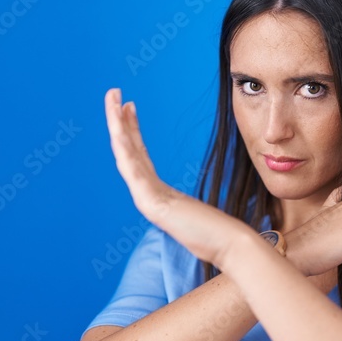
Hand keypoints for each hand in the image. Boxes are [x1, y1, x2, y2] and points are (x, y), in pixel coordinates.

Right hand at [103, 88, 248, 266]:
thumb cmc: (220, 234)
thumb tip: (200, 213)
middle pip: (129, 150)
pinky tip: (119, 135)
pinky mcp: (152, 206)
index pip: (141, 155)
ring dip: (118, 128)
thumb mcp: (200, 215)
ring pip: (126, 157)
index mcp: (161, 194)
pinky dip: (125, 152)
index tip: (130, 106)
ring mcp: (149, 200)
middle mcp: (150, 195)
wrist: (229, 247)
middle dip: (119, 121)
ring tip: (113, 102)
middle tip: (113, 93)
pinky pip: (134, 173)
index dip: (133, 130)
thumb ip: (192, 211)